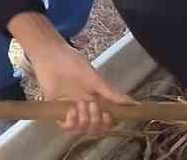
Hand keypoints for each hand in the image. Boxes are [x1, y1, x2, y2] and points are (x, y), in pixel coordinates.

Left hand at [12, 14, 132, 136]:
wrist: (52, 57)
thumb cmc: (74, 64)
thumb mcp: (95, 80)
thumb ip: (112, 94)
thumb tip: (134, 103)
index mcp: (95, 100)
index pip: (105, 120)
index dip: (108, 122)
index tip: (108, 115)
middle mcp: (84, 108)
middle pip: (95, 128)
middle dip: (96, 121)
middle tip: (93, 106)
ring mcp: (70, 110)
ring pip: (82, 129)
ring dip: (84, 119)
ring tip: (80, 104)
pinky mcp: (56, 111)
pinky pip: (66, 127)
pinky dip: (71, 122)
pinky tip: (71, 110)